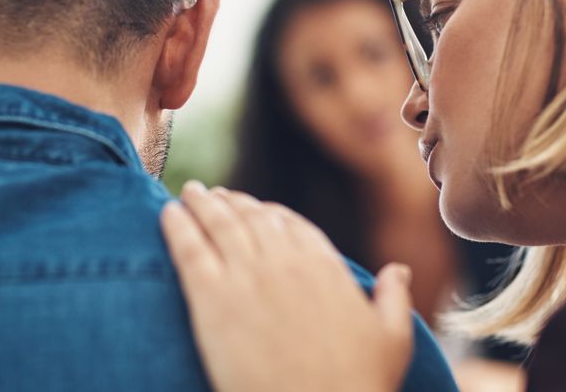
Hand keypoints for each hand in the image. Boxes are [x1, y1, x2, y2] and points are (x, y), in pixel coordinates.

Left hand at [160, 182, 414, 391]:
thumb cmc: (359, 384)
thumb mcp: (392, 337)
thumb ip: (393, 296)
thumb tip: (399, 269)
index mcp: (323, 264)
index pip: (290, 223)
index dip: (269, 213)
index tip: (255, 208)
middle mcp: (283, 261)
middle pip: (250, 217)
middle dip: (232, 202)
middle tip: (214, 195)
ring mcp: (245, 276)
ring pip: (218, 224)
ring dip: (201, 203)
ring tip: (189, 192)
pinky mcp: (211, 300)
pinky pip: (189, 250)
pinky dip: (177, 226)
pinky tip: (167, 213)